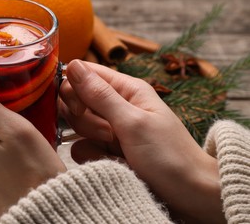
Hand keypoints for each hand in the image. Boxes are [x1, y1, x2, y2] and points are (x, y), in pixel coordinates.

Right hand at [60, 60, 223, 222]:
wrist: (188, 195)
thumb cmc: (169, 155)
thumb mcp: (133, 122)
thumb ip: (100, 95)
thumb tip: (73, 66)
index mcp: (126, 89)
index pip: (85, 74)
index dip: (73, 87)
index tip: (80, 107)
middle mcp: (115, 106)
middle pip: (76, 100)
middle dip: (85, 119)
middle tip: (109, 133)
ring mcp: (109, 129)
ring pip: (77, 125)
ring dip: (92, 140)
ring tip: (118, 151)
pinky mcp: (105, 150)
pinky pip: (81, 147)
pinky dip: (93, 157)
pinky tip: (113, 163)